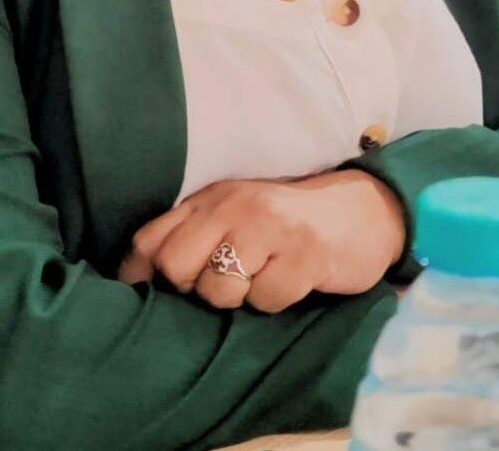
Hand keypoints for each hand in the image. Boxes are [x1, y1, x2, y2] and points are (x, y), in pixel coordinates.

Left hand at [118, 170, 404, 313]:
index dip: (140, 275)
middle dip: (194, 289)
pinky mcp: (304, 252)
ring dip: (239, 298)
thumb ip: (191, 235)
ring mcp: (270, 226)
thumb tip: (135, 275)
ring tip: (262, 278)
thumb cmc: (287, 221)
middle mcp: (235, 205)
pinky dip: (276, 301)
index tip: (148, 296)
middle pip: (176, 266)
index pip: (150, 239)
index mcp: (211, 198)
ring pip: (219, 289)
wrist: (363, 210)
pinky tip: (292, 280)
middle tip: (224, 285)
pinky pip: (266, 299)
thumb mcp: (235, 216)